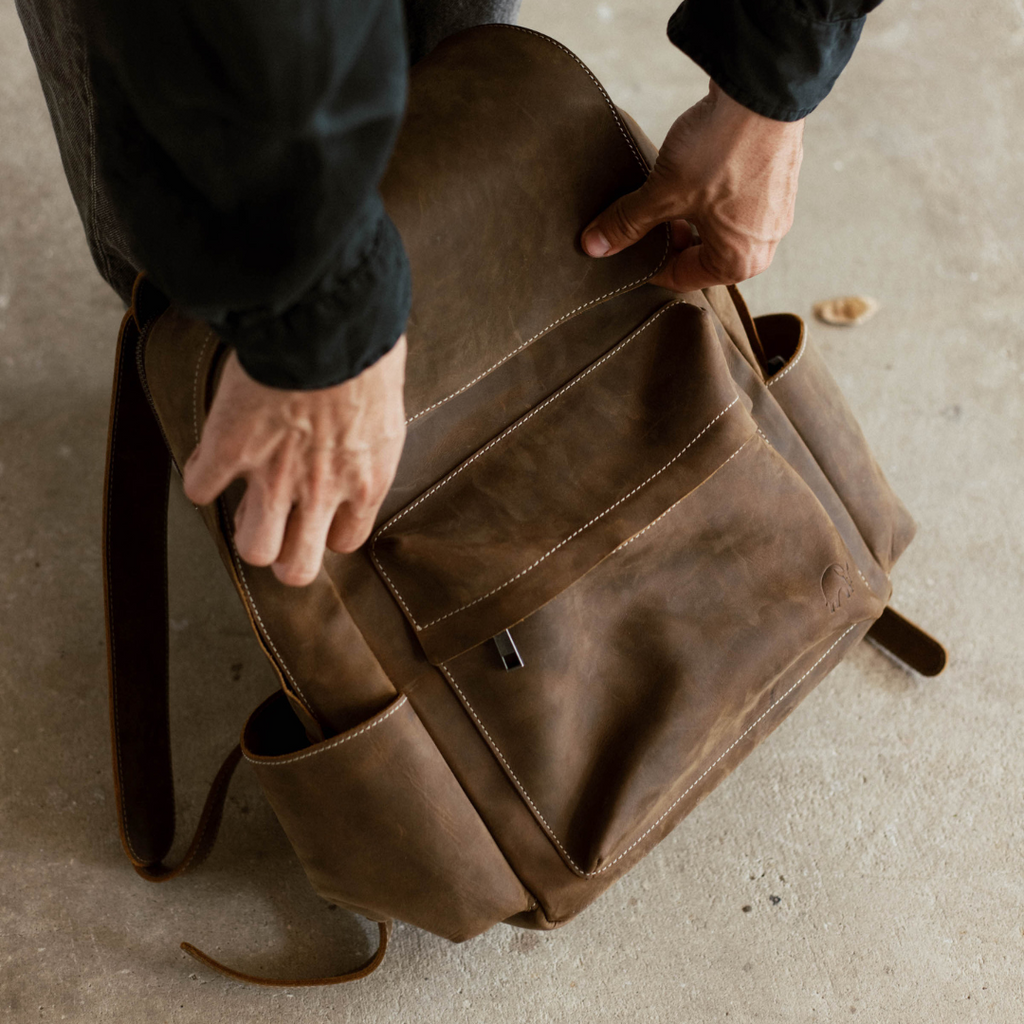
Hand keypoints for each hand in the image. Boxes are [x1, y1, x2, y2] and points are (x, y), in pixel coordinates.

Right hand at [183, 337, 406, 586]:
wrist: (329, 322)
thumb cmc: (367, 353)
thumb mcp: (384, 411)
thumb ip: (367, 445)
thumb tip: (356, 440)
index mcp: (366, 481)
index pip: (346, 542)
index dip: (326, 531)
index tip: (317, 512)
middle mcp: (323, 491)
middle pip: (297, 568)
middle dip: (284, 556)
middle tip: (277, 528)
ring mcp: (275, 477)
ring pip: (252, 549)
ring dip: (245, 528)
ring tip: (245, 502)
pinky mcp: (232, 450)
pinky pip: (201, 488)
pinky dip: (202, 474)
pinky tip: (211, 457)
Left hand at [582, 81, 803, 290]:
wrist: (764, 86)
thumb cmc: (720, 151)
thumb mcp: (664, 192)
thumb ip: (628, 223)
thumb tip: (595, 246)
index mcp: (739, 263)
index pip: (681, 277)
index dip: (646, 265)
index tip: (623, 249)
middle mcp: (763, 245)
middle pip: (701, 254)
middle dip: (667, 238)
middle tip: (640, 218)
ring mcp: (774, 212)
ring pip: (716, 227)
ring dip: (687, 216)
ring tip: (663, 192)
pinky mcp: (776, 181)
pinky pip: (733, 203)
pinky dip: (708, 197)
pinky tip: (690, 173)